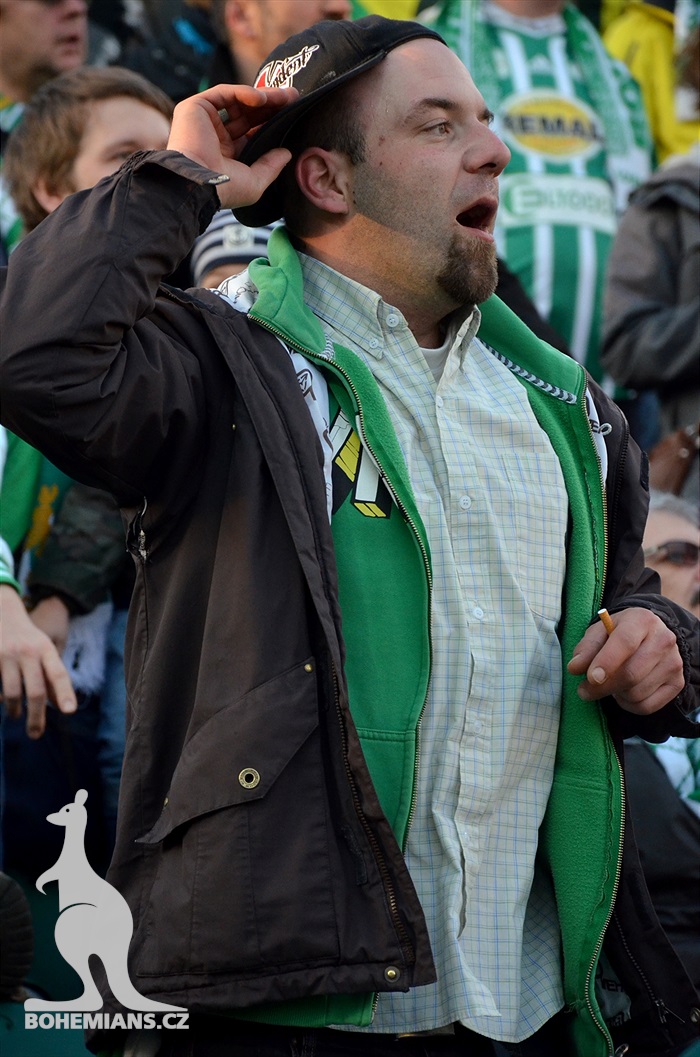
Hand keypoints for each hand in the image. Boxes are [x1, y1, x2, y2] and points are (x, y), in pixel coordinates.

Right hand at [0, 584, 76, 737]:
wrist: (2, 612)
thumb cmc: (27, 638)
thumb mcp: (44, 650)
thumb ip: (51, 675)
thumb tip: (61, 705)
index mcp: (45, 650)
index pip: (58, 674)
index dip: (65, 693)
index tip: (69, 711)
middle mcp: (28, 652)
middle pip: (36, 690)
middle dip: (36, 716)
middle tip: (36, 734)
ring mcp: (6, 655)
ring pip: (13, 693)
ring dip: (15, 710)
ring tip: (15, 716)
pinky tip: (1, 700)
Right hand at [167, 83, 298, 209]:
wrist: (197, 183)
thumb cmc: (223, 189)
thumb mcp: (255, 182)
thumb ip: (270, 166)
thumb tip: (287, 153)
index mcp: (226, 154)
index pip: (251, 132)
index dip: (270, 122)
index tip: (291, 114)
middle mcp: (215, 135)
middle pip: (247, 113)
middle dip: (270, 105)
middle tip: (293, 97)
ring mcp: (204, 120)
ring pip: (237, 100)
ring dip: (262, 96)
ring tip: (285, 96)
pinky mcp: (195, 107)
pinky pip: (223, 93)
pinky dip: (243, 92)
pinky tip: (262, 97)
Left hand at [567, 607, 683, 714]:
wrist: (649, 636)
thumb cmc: (618, 634)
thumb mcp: (599, 632)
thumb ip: (586, 648)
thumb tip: (575, 668)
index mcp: (642, 620)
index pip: (625, 643)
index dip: (606, 662)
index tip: (590, 678)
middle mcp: (664, 640)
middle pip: (631, 674)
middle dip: (603, 687)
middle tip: (585, 690)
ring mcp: (674, 663)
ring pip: (637, 693)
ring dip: (615, 695)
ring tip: (610, 683)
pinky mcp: (677, 683)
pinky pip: (646, 706)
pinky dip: (628, 705)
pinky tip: (623, 692)